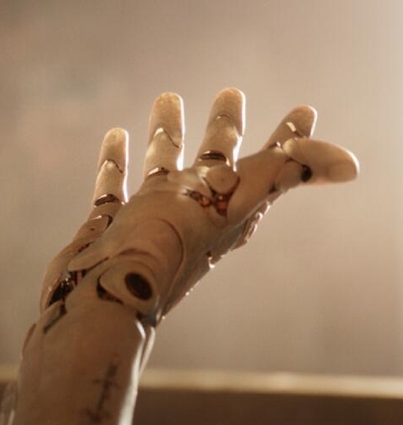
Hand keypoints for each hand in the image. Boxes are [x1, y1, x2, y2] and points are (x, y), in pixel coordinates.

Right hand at [0, 89, 357, 424]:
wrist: (106, 299)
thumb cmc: (168, 249)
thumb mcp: (232, 205)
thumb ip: (281, 175)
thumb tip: (349, 165)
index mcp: (227, 208)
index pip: (269, 166)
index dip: (290, 139)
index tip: (304, 110)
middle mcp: (191, 213)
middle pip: (215, 162)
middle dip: (225, 127)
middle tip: (231, 93)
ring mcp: (148, 221)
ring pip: (162, 169)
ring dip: (167, 135)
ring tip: (167, 97)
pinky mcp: (109, 229)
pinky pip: (114, 190)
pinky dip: (115, 164)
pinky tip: (115, 137)